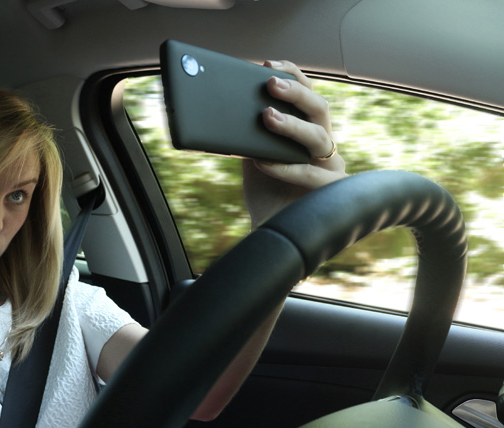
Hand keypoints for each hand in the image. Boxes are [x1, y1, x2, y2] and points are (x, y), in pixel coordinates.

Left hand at [243, 60, 346, 227]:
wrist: (270, 231)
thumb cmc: (264, 191)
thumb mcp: (251, 155)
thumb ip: (248, 135)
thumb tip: (227, 108)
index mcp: (308, 130)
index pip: (308, 94)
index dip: (293, 76)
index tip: (268, 64)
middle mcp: (324, 145)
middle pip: (320, 109)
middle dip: (296, 92)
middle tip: (270, 83)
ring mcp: (332, 167)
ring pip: (320, 138)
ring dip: (292, 125)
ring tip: (266, 117)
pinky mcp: (332, 192)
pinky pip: (312, 174)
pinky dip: (286, 167)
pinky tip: (262, 161)